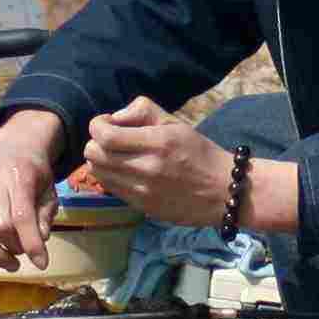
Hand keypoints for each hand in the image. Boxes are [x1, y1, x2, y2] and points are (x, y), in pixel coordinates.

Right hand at [0, 109, 67, 271]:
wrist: (13, 145)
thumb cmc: (35, 172)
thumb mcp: (49, 189)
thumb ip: (45, 214)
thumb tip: (40, 241)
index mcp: (19, 175)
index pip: (22, 216)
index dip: (31, 243)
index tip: (42, 263)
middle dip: (13, 248)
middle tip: (24, 254)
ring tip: (10, 263)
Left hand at [81, 96, 239, 227]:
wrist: (223, 192)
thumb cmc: (200, 153)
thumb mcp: (176, 123)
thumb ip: (143, 111)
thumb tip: (114, 118)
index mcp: (158, 143)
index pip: (105, 135)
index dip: (97, 125)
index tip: (106, 122)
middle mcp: (147, 169)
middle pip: (94, 155)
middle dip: (96, 142)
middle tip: (111, 139)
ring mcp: (143, 192)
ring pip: (97, 173)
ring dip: (101, 160)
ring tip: (117, 156)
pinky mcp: (142, 207)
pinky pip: (111, 188)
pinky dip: (111, 176)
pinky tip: (127, 171)